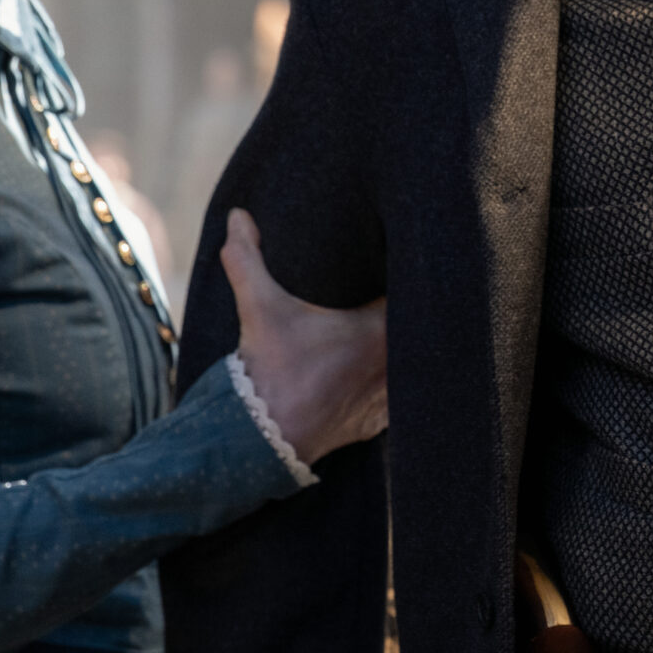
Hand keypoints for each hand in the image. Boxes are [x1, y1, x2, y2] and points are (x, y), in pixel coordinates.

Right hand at [222, 207, 388, 464]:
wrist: (260, 436)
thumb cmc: (269, 366)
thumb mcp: (258, 306)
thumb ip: (247, 257)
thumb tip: (237, 216)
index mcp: (379, 331)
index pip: (412, 296)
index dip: (408, 278)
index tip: (395, 267)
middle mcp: (393, 366)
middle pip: (415, 329)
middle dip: (406, 312)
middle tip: (387, 296)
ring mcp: (388, 399)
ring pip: (409, 366)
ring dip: (402, 350)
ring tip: (388, 332)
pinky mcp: (376, 422)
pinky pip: (396, 398)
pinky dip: (389, 385)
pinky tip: (376, 372)